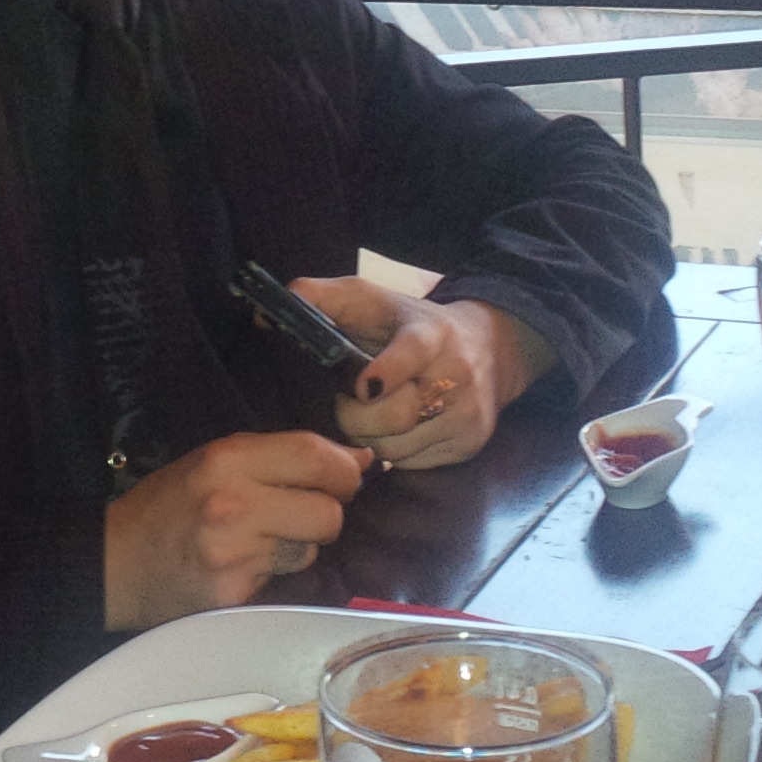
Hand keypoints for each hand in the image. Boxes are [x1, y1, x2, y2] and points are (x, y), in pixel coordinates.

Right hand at [104, 431, 370, 629]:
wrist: (116, 562)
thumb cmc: (171, 504)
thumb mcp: (216, 460)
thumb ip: (284, 456)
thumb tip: (359, 459)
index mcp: (228, 460)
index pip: (315, 457)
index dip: (344, 468)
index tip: (345, 476)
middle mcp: (234, 504)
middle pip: (328, 512)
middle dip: (328, 512)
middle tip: (305, 511)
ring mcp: (235, 555)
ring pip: (310, 550)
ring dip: (299, 545)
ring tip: (262, 539)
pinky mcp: (235, 594)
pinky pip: (284, 579)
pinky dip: (274, 571)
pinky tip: (244, 564)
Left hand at [291, 278, 555, 471]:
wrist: (490, 348)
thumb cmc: (412, 324)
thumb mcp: (373, 300)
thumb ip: (323, 298)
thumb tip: (272, 308)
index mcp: (431, 334)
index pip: (412, 354)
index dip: (386, 372)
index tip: (361, 385)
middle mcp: (456, 374)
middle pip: (396, 415)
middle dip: (359, 416)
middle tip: (352, 400)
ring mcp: (468, 413)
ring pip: (399, 447)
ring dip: (374, 437)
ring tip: (375, 413)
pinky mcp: (471, 443)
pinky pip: (414, 464)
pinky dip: (397, 452)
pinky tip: (399, 428)